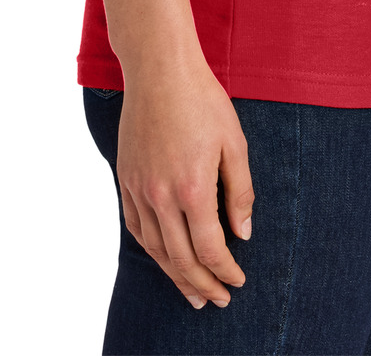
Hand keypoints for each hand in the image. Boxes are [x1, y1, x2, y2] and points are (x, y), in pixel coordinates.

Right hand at [114, 57, 254, 308]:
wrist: (159, 69)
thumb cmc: (202, 100)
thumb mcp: (234, 142)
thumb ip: (240, 191)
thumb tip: (244, 233)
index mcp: (193, 187)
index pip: (210, 248)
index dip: (225, 271)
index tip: (238, 281)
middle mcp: (161, 195)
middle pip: (181, 258)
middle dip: (202, 284)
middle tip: (218, 300)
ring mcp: (139, 188)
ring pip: (155, 248)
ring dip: (175, 275)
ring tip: (191, 293)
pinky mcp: (126, 177)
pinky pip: (136, 226)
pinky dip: (151, 248)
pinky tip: (163, 257)